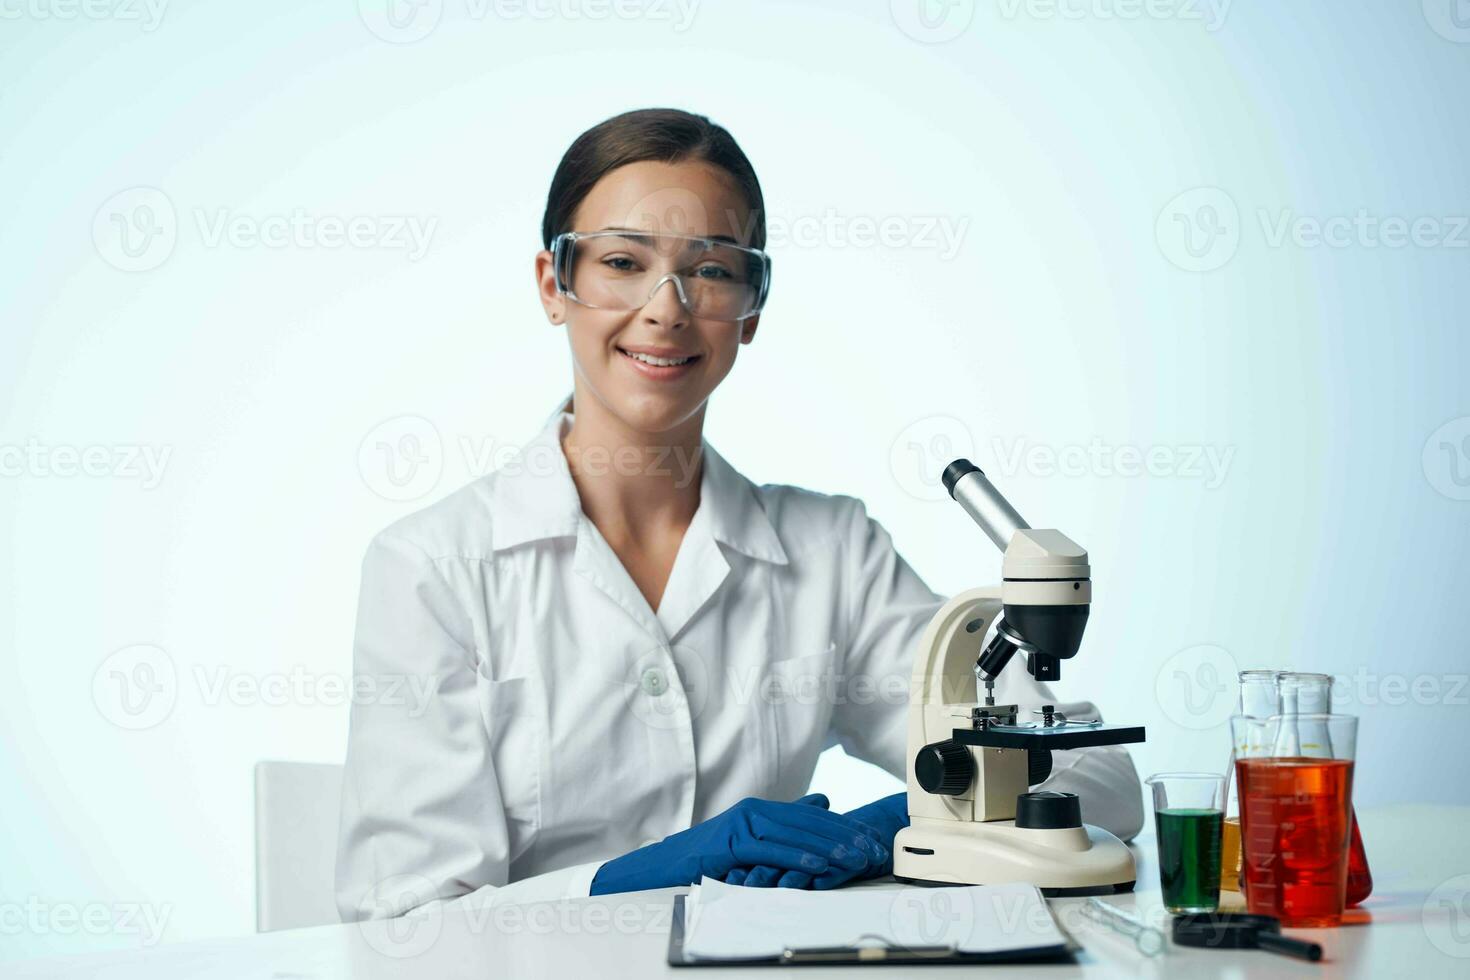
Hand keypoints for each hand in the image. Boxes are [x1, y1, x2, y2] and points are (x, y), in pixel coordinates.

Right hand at [725, 792, 908, 889]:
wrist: (670, 861)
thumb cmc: (713, 852)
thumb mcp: (753, 835)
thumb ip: (788, 819)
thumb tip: (824, 801)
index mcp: (765, 808)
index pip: (814, 816)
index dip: (846, 827)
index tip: (873, 839)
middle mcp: (756, 811)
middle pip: (810, 824)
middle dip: (846, 838)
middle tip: (874, 851)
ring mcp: (742, 826)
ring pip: (795, 836)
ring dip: (829, 849)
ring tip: (856, 859)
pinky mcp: (731, 845)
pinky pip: (771, 852)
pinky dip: (797, 858)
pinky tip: (818, 866)